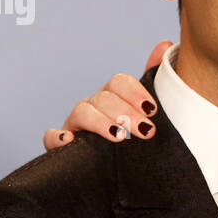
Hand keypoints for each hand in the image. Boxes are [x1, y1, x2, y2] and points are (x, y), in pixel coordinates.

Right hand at [43, 41, 172, 149]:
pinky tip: (70, 141)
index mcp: (112, 96)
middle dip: (126, 113)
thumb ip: (154, 78)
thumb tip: (165, 45)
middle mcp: (93, 105)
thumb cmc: (130, 136)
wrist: (117, 172)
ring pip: (82, 112)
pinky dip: (57, 137)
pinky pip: (52, 137)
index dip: (136, 93)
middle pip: (104, 98)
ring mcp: (75, 123)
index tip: (153, 111)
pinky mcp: (61, 144)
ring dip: (100, 122)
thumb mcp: (145, 111)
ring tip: (119, 136)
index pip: (119, 83)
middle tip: (146, 131)